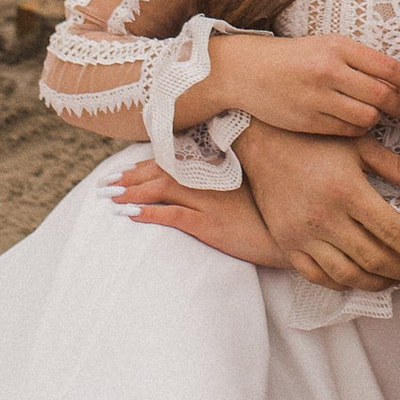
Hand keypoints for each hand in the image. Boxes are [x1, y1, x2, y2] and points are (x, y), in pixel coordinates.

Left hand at [108, 160, 285, 264]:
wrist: (293, 239)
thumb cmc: (273, 217)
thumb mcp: (251, 191)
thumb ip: (226, 181)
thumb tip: (204, 182)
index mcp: (221, 168)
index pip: (176, 160)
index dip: (147, 164)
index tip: (125, 169)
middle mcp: (213, 179)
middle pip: (163, 171)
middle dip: (131, 176)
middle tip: (106, 183)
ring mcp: (212, 201)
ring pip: (162, 190)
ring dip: (132, 192)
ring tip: (109, 197)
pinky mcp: (212, 225)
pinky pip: (174, 215)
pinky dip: (150, 213)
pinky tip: (130, 214)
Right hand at [202, 31, 399, 138]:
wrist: (246, 71)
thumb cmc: (293, 58)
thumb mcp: (326, 47)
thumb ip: (360, 61)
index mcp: (337, 47)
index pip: (387, 66)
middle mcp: (328, 71)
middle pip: (382, 95)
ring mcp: (317, 97)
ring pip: (367, 117)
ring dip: (377, 118)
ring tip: (373, 113)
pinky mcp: (308, 121)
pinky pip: (348, 131)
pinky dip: (357, 129)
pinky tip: (352, 122)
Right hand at [245, 122, 399, 294]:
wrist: (262, 144)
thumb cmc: (315, 142)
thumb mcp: (360, 147)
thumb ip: (399, 168)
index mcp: (347, 191)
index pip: (393, 232)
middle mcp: (325, 218)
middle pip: (375, 259)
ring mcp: (303, 235)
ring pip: (349, 275)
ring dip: (379, 283)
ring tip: (398, 279)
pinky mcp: (287, 244)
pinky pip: (320, 277)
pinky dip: (345, 283)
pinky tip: (362, 278)